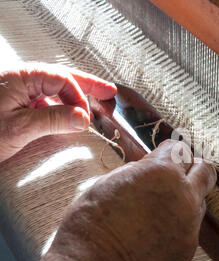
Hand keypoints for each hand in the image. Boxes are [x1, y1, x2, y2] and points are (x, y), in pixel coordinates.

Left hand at [0, 62, 116, 161]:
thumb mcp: (18, 128)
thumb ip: (53, 120)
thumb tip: (83, 117)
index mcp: (20, 77)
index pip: (61, 79)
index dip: (78, 97)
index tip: (86, 118)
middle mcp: (20, 79)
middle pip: (61, 77)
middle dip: (87, 84)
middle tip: (109, 92)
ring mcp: (17, 91)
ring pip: (54, 87)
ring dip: (76, 94)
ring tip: (96, 100)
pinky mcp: (14, 103)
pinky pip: (44, 99)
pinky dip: (61, 105)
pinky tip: (69, 114)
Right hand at [25, 140, 216, 260]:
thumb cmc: (90, 227)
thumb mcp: (108, 183)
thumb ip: (138, 171)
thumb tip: (150, 168)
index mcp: (162, 173)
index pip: (179, 149)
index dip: (167, 152)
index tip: (161, 156)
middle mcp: (184, 196)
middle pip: (205, 170)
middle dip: (192, 167)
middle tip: (176, 173)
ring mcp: (190, 224)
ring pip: (199, 200)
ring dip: (185, 197)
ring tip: (161, 207)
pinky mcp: (189, 248)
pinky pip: (191, 227)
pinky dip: (179, 224)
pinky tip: (157, 231)